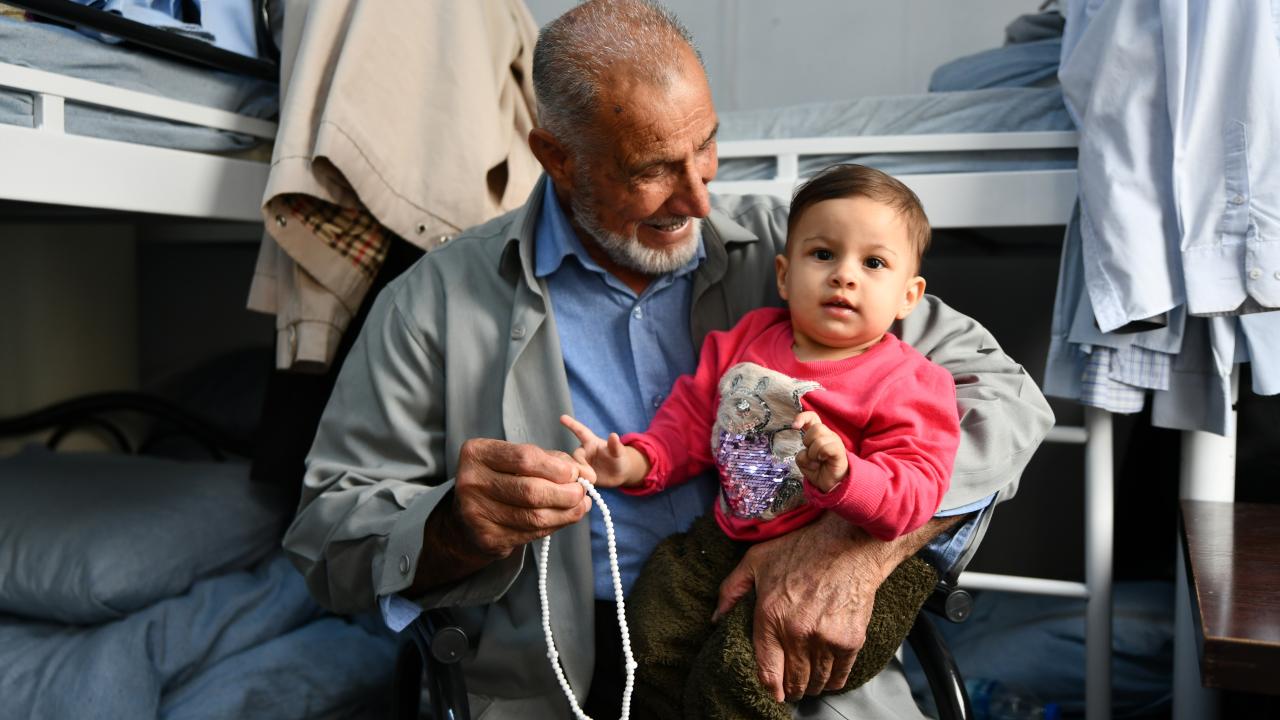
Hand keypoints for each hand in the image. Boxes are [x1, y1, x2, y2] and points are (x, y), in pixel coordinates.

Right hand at [449, 438, 591, 560]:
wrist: (467, 518)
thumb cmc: (501, 480)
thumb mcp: (519, 460)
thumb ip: (552, 461)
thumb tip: (587, 473)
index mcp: (477, 453)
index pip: (525, 458)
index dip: (558, 467)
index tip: (576, 473)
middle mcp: (471, 482)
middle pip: (531, 490)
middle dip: (566, 493)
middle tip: (582, 493)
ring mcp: (476, 512)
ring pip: (534, 516)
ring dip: (566, 513)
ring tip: (580, 506)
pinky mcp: (487, 538)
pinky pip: (530, 534)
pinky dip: (554, 526)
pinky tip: (563, 518)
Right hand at [559, 414, 645, 486]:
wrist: (619, 475)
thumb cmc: (620, 459)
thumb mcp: (619, 452)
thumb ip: (615, 445)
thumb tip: (613, 435)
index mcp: (591, 442)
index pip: (580, 431)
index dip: (571, 424)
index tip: (562, 417)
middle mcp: (583, 452)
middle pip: (575, 456)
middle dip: (579, 464)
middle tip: (590, 474)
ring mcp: (580, 464)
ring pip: (571, 467)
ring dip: (576, 474)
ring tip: (588, 480)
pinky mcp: (579, 475)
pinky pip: (572, 477)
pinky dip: (574, 482)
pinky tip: (578, 487)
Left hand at [712, 514, 891, 701]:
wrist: (849, 543)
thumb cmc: (802, 548)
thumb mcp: (756, 560)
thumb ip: (732, 590)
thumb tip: (716, 618)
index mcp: (770, 616)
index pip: (766, 669)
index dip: (769, 688)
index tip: (772, 692)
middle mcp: (796, 632)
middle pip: (792, 681)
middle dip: (791, 689)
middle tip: (791, 689)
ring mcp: (824, 638)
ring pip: (816, 681)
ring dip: (812, 687)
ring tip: (809, 684)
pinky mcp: (850, 640)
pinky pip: (840, 674)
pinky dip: (834, 681)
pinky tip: (829, 679)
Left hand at [792, 410, 849, 491]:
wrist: (831, 485)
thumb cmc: (818, 471)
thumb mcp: (804, 462)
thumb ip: (801, 455)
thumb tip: (804, 453)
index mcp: (818, 435)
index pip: (812, 417)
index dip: (802, 418)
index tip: (794, 427)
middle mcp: (828, 435)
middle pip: (816, 428)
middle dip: (808, 443)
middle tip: (811, 455)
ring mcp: (835, 442)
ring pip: (820, 439)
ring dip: (813, 453)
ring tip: (816, 462)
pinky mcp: (839, 451)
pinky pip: (827, 447)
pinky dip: (821, 455)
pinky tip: (823, 461)